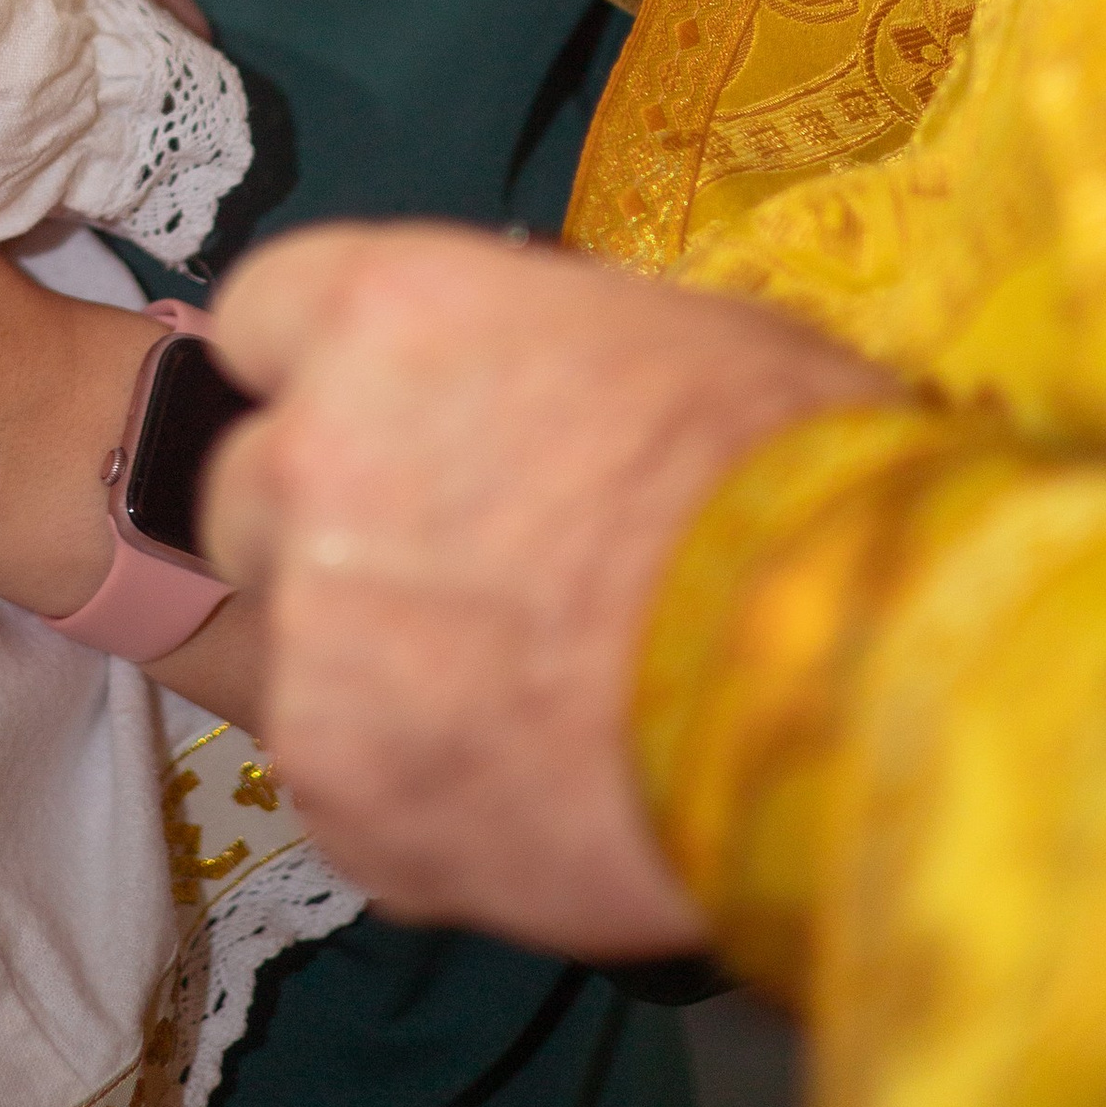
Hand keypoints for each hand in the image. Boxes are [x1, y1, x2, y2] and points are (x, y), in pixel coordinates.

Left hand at [202, 223, 901, 959]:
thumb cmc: (792, 472)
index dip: (324, 378)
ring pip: (299, 649)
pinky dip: (419, 792)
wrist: (853, 678)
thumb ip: (535, 359)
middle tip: (466, 579)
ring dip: (381, 672)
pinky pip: (346, 784)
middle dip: (333, 530)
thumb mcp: (670, 336)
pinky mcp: (341, 793)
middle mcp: (309, 462)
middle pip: (252, 493)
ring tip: (531, 706)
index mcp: (380, 314)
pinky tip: (537, 790)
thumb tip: (531, 388)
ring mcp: (312, 639)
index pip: (259, 322)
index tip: (389, 424)